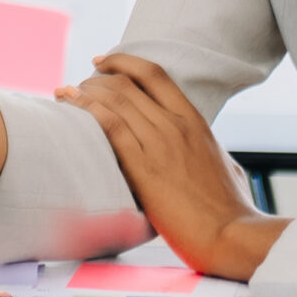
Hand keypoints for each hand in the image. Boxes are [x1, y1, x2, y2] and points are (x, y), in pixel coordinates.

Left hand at [56, 54, 286, 279]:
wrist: (231, 235)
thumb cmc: (232, 208)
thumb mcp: (228, 167)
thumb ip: (211, 153)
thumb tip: (211, 154)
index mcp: (195, 122)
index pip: (154, 74)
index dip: (123, 62)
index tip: (102, 63)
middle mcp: (176, 126)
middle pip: (126, 84)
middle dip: (95, 79)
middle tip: (77, 85)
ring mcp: (160, 145)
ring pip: (115, 100)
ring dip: (83, 92)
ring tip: (64, 94)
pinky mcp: (145, 168)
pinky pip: (110, 126)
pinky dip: (86, 110)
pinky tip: (70, 107)